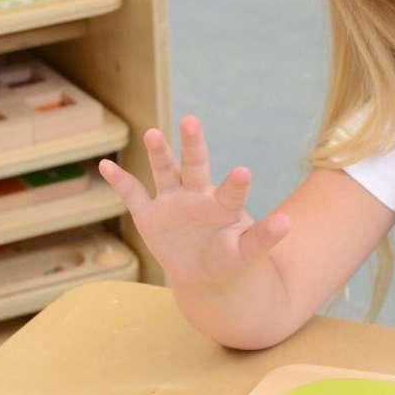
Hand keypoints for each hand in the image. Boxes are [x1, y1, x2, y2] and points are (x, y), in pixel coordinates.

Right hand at [97, 116, 290, 285]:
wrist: (207, 273)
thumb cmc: (231, 258)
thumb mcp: (247, 253)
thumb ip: (263, 238)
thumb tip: (288, 222)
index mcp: (223, 204)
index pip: (230, 191)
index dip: (236, 184)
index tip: (244, 172)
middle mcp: (197, 194)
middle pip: (195, 165)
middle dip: (193, 144)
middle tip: (192, 121)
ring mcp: (172, 201)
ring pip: (165, 172)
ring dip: (158, 153)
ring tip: (152, 133)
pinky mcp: (150, 215)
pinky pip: (133, 194)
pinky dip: (119, 181)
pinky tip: (105, 164)